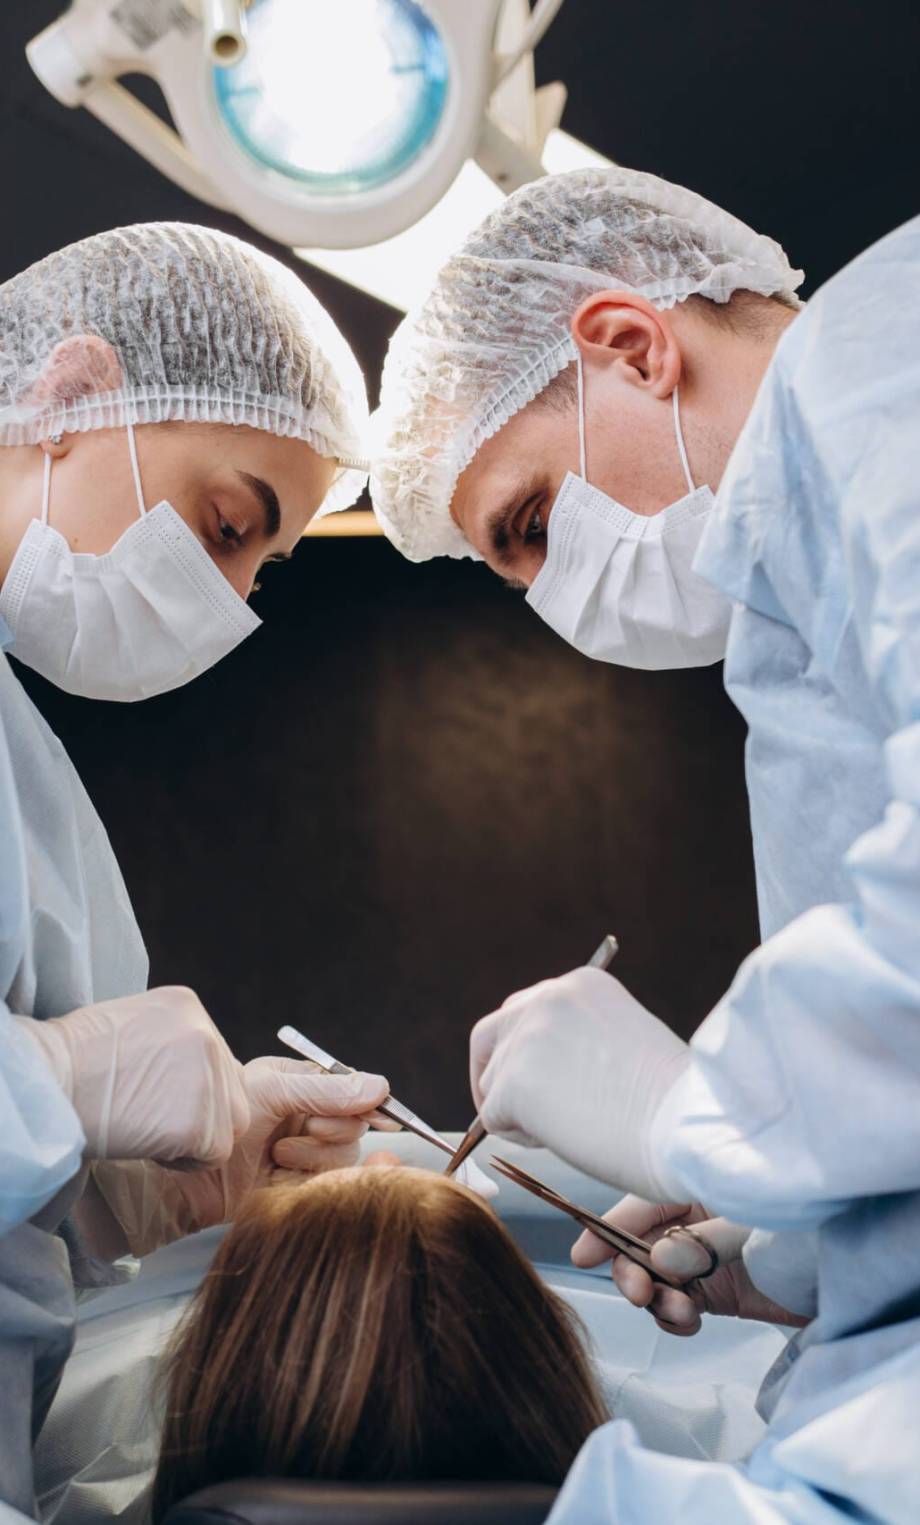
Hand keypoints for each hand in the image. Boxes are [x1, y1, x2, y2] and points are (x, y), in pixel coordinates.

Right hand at [15, 988, 248, 1164]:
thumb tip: (191, 1074)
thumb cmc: (74, 1062)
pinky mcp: (200, 1120)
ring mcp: (208, 1075)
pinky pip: (214, 1153)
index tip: (152, 1097)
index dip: (189, 1089)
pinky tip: (149, 1146)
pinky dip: (184, 1161)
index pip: (217, 1060)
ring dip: (195, 1139)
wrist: (48, 1084)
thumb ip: (171, 1043)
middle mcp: (207, 1034)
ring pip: (229, 1124)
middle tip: (152, 1120)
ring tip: (149, 1132)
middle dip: (199, 1115)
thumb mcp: (131, 1027)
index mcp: (189, 1007)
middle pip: (232, 1091)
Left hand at [91, 1056, 389, 1255]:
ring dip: (315, 1160)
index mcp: (302, 1089)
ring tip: (277, 1157)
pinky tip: (281, 1178)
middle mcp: (305, 1121)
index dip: (362, 1104)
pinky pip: (321, 1189)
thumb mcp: (271, 1091)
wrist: (172, 1171)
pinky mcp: (289, 1192)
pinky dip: (308, 1184)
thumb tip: (380, 1086)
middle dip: (332, 1134)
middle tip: (303, 1133)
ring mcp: (298, 1158)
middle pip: (354, 1131)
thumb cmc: (213, 1118)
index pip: (355, 1094)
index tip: (365, 1112)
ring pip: (342, 1163)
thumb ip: (326, 1089)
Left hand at [470, 967, 689, 1199]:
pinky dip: (516, 1136)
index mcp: (581, 983)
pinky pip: (491, 1117)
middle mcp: (549, 997)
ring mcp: (527, 1036)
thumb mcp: (621, 1041)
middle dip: (496, 1072)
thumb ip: (578, 1040)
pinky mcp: (514, 1081)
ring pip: (492, 1080)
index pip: (528, 1010)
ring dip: (516, 1111)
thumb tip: (540, 1071)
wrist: (686, 1127)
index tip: (543, 1083)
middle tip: (516, 1112)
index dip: (528, 1051)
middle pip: (491, 1034)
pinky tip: (559, 1141)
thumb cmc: (669, 1101)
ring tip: (566, 1131)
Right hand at [572, 1197, 808, 1334]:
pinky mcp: (717, 1292)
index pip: (640, 1205)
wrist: (849, 1273)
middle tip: (639, 1294)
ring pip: (654, 1280)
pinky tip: (689, 1323)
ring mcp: (703, 1258)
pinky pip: (677, 1306)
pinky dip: (675, 1319)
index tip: (583, 1255)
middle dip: (630, 1271)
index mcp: (697, 1189)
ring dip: (657, 1300)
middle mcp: (694, 1222)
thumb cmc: (803, 1233)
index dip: (608, 1228)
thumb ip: (703, 1245)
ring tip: (682, 1312)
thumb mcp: (751, 1230)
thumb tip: (658, 1263)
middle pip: (638, 1244)